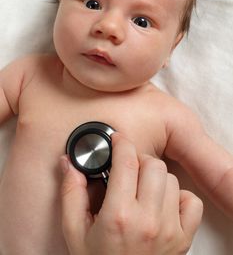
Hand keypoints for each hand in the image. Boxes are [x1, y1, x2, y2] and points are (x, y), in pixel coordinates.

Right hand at [60, 133, 202, 254]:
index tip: (118, 140)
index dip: (122, 143)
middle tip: (128, 169)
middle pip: (154, 165)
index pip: (127, 162)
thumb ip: (71, 193)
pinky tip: (161, 204)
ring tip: (141, 189)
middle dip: (139, 160)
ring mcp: (169, 230)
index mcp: (118, 216)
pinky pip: (191, 201)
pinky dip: (178, 196)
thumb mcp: (74, 231)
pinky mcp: (183, 238)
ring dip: (155, 178)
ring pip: (171, 179)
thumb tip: (68, 163)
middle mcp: (148, 221)